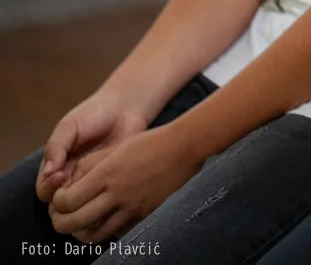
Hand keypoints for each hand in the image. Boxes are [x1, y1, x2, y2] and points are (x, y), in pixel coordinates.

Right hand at [36, 94, 150, 203]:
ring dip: (85, 201)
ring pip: (82, 204)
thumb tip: (48, 172)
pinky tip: (109, 186)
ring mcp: (92, 181)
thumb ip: (56, 146)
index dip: (49, 188)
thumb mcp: (70, 126)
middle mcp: (72, 178)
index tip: (60, 176)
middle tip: (78, 185)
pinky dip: (103, 196)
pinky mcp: (111, 181)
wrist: (126, 107)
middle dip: (65, 200)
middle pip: (61, 204)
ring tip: (94, 184)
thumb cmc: (93, 114)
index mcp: (56, 166)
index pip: (44, 190)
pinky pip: (103, 197)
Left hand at [48, 125, 198, 242]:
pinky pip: (118, 233)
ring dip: (82, 232)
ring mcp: (133, 207)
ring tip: (83, 222)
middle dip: (61, 223)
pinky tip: (108, 220)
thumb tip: (67, 186)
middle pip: (74, 223)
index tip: (61, 198)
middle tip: (63, 216)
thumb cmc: (151, 143)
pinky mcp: (146, 214)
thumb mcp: (115, 148)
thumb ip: (89, 166)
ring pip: (94, 235)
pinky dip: (107, 230)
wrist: (186, 147)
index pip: (66, 201)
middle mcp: (117, 193)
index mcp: (106, 174)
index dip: (57, 203)